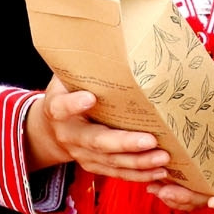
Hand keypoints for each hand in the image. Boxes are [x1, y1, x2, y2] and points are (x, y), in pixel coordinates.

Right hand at [24, 77, 171, 181]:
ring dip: (138, 162)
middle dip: (124, 143)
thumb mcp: (65, 78)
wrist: (50, 130)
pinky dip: (139, 175)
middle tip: (150, 140)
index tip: (89, 97)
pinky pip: (118, 173)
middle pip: (96, 142)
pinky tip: (160, 171)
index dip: (73, 104)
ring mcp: (82, 155)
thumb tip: (107, 38)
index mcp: (57, 109)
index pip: (61, 107)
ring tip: (162, 158)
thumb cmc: (66, 94)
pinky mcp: (95, 166)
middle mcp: (70, 136)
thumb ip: (81, 66)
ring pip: (111, 162)